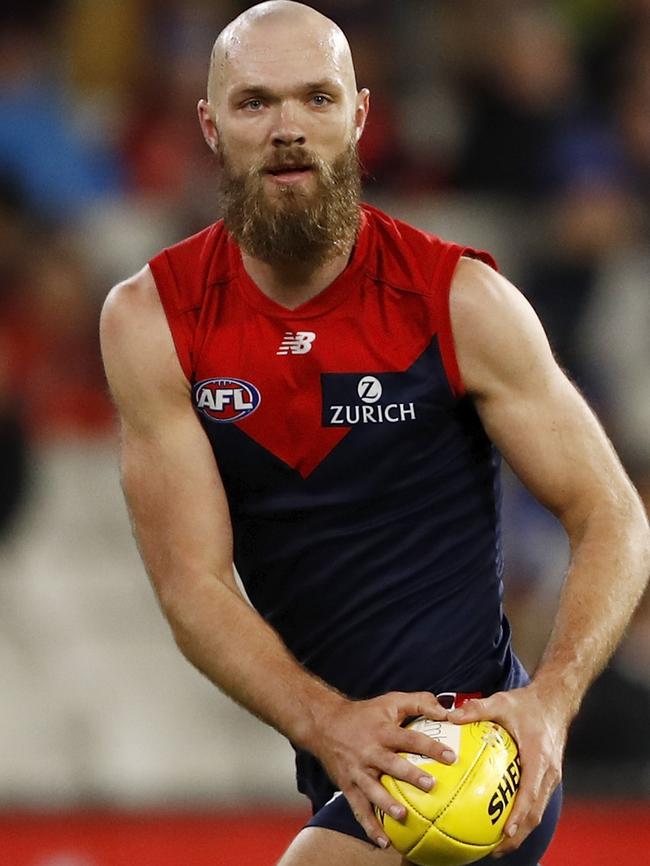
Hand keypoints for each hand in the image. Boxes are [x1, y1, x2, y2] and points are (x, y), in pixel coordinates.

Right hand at [313, 691, 454, 848]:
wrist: (325, 724)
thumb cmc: (365, 714)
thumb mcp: (391, 701)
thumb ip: (420, 702)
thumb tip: (447, 711)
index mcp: (383, 731)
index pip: (409, 738)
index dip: (430, 746)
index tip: (450, 757)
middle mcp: (369, 751)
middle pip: (391, 764)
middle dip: (410, 775)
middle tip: (430, 784)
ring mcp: (358, 771)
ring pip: (373, 789)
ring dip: (387, 803)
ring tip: (403, 815)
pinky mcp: (348, 786)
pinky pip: (359, 809)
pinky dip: (370, 827)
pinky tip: (384, 842)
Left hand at [447, 684, 567, 856]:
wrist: (555, 702)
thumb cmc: (528, 703)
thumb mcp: (502, 702)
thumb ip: (477, 709)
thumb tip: (450, 715)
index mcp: (540, 758)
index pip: (531, 794)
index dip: (519, 816)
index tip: (505, 832)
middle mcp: (548, 773)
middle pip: (536, 813)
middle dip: (518, 835)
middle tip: (494, 850)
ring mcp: (550, 777)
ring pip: (537, 812)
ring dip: (520, 831)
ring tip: (496, 846)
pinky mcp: (546, 778)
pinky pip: (535, 802)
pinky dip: (521, 817)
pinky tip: (500, 821)